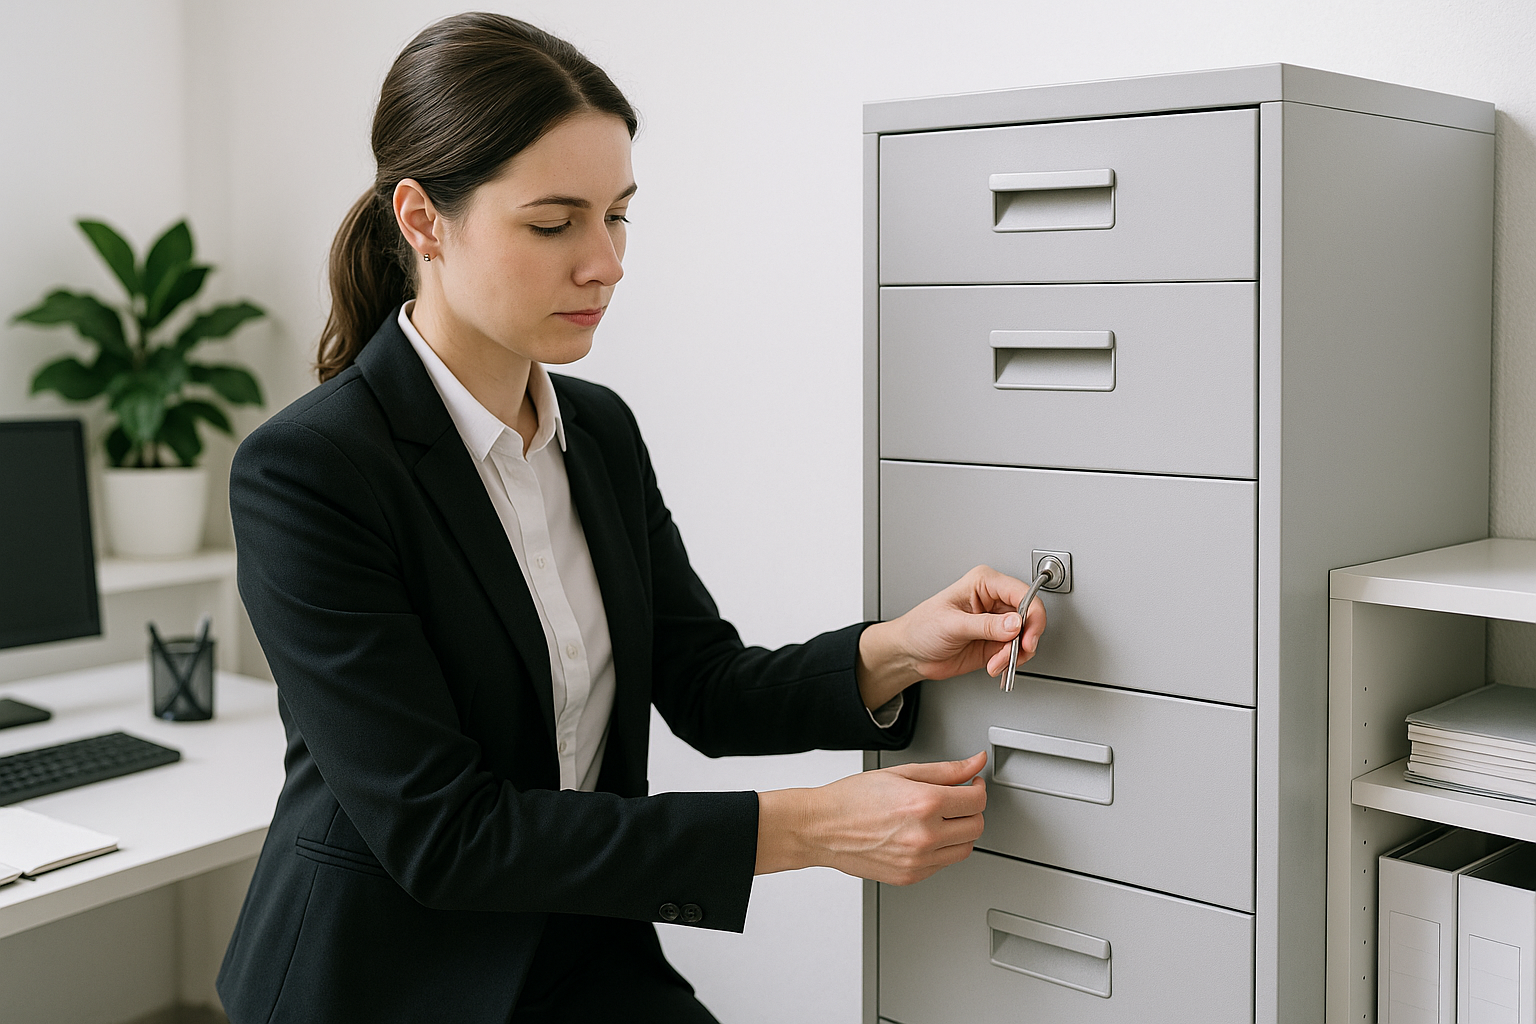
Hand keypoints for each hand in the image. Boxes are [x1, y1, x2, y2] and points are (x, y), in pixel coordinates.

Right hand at [756, 752, 987, 883]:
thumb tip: (975, 763)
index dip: (978, 788)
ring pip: (965, 849)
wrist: (822, 828)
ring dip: (961, 832)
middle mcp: (926, 836)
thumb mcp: (900, 772)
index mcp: (925, 804)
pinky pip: (943, 864)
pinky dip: (942, 849)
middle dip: (971, 810)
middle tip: (957, 799)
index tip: (972, 784)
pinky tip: (924, 834)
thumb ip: (945, 770)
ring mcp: (919, 860)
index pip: (976, 800)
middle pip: (977, 826)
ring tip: (940, 818)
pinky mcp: (911, 876)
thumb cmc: (852, 798)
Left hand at [856, 565, 1045, 709]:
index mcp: (984, 583)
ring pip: (1026, 636)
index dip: (1032, 615)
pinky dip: (1010, 662)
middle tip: (1012, 654)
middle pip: (1030, 616)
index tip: (1027, 636)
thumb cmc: (921, 627)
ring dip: (1015, 654)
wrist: (911, 653)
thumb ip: (986, 625)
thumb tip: (1016, 623)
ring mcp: (997, 622)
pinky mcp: (996, 642)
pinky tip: (994, 666)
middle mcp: (994, 600)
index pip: (1022, 593)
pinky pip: (1017, 652)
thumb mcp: (952, 625)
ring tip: (995, 663)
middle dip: (1024, 639)